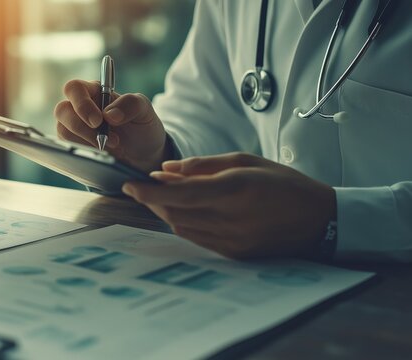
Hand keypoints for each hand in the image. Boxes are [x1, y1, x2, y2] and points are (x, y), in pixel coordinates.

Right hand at [55, 79, 169, 172]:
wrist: (144, 156)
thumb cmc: (142, 128)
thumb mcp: (145, 111)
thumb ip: (130, 104)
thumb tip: (109, 114)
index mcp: (94, 92)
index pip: (75, 89)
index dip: (81, 104)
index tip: (98, 121)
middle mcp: (80, 108)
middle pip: (62, 110)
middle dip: (81, 127)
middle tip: (104, 139)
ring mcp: (74, 128)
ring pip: (63, 130)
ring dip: (86, 142)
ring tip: (111, 147)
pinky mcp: (74, 146)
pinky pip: (67, 148)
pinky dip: (83, 152)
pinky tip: (101, 155)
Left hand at [122, 153, 336, 258]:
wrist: (320, 222)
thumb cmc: (284, 184)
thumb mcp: (246, 162)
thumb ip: (203, 166)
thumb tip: (166, 170)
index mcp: (235, 190)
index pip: (179, 194)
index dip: (149, 191)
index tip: (129, 184)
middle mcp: (231, 219)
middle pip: (175, 213)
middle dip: (152, 201)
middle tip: (141, 187)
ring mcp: (232, 241)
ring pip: (182, 227)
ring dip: (165, 213)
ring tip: (160, 197)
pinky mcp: (234, 254)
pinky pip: (197, 239)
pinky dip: (183, 224)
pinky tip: (184, 212)